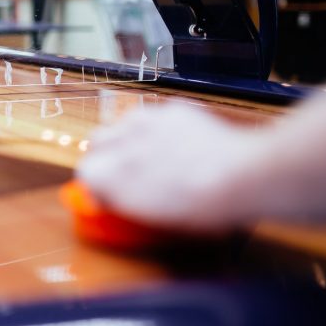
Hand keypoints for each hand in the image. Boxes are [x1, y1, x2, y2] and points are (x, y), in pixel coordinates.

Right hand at [76, 102, 267, 230]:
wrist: (241, 176)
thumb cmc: (200, 207)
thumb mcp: (150, 215)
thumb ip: (120, 199)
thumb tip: (107, 195)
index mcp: (108, 174)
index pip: (85, 173)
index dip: (97, 184)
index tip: (109, 194)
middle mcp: (119, 141)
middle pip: (97, 142)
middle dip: (108, 154)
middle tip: (129, 173)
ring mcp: (146, 121)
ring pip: (124, 125)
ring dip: (131, 138)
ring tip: (155, 157)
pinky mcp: (172, 109)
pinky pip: (157, 117)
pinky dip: (162, 129)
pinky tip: (182, 145)